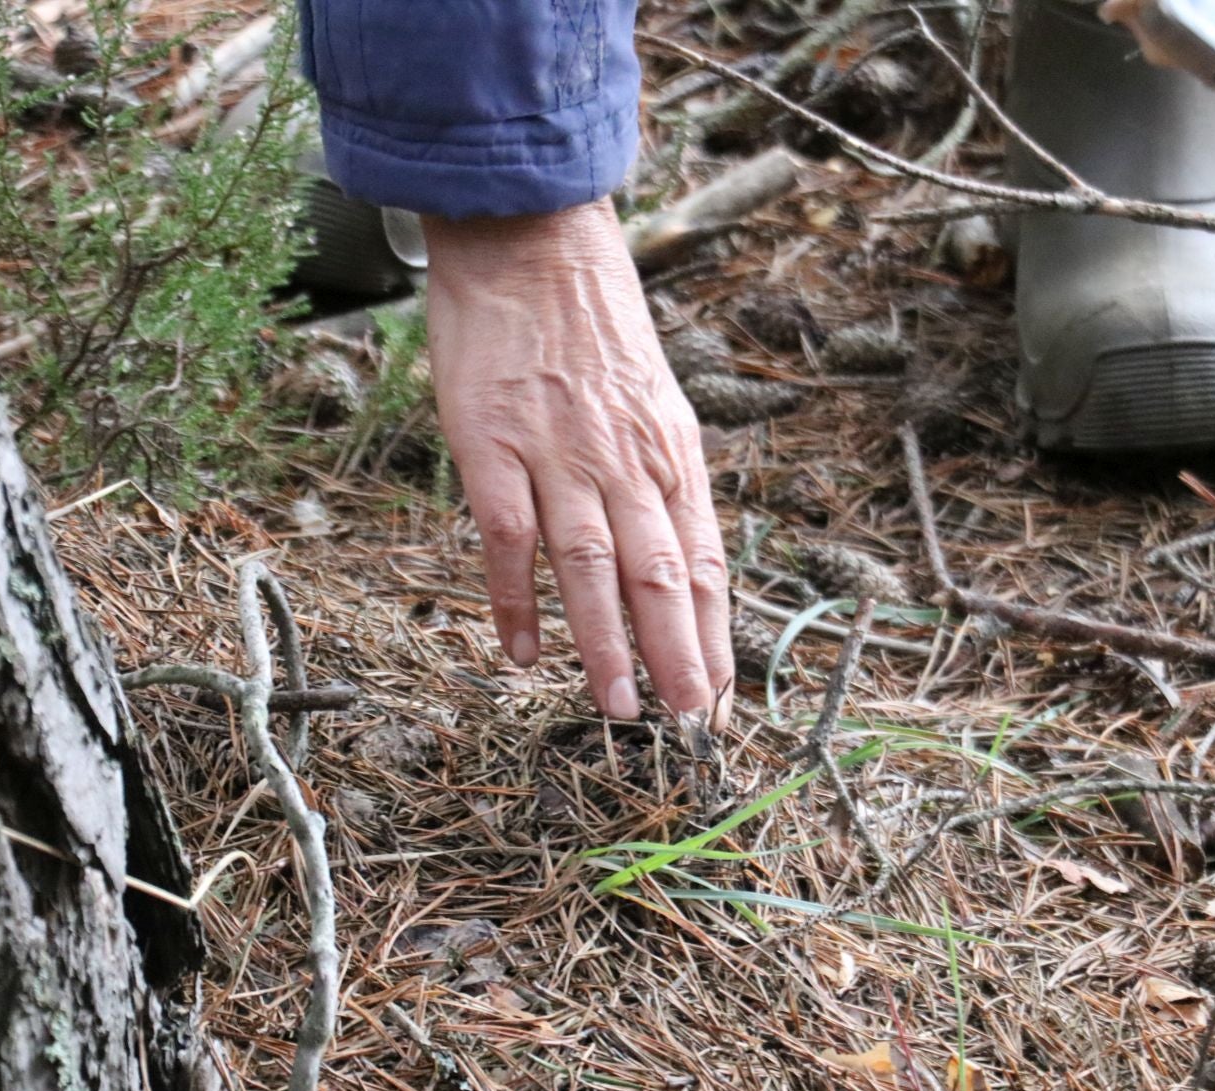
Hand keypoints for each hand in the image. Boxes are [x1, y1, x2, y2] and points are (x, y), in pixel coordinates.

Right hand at [421, 201, 732, 726]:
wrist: (529, 240)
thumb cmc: (591, 324)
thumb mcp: (652, 398)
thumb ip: (661, 476)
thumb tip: (679, 557)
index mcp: (670, 452)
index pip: (705, 559)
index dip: (715, 633)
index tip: (722, 697)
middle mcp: (625, 459)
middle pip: (662, 574)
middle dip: (680, 655)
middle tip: (690, 726)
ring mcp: (558, 453)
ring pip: (594, 565)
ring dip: (607, 643)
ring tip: (620, 711)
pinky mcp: (493, 445)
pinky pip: (509, 538)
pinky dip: (517, 599)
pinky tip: (525, 653)